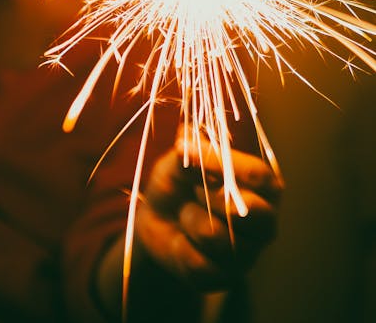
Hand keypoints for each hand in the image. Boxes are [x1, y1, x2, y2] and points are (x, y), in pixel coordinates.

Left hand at [135, 132, 282, 290]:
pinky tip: (181, 240)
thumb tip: (187, 143)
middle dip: (214, 198)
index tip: (187, 154)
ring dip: (191, 221)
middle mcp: (264, 221)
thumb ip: (189, 152)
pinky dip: (181, 249)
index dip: (223, 165)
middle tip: (193, 190)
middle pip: (254, 212)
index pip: (258, 175)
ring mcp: (249, 253)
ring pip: (222, 240)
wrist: (157, 220)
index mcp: (262, 186)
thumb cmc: (178, 182)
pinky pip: (202, 266)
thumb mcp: (179, 160)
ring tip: (185, 213)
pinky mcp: (226, 278)